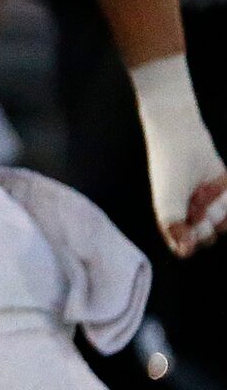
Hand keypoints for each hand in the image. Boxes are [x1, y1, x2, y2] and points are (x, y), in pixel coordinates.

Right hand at [133, 55, 226, 256]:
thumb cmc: (168, 169)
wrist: (181, 137)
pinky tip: (221, 184)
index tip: (191, 227)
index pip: (187, 247)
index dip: (191, 241)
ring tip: (209, 189)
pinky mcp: (224, 191)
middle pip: (209, 236)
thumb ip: (175, 229)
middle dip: (208, 221)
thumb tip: (185, 252)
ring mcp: (210, 203)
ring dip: (221, 207)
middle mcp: (192, 216)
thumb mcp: (167, 203)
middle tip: (199, 202)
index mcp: (173, 222)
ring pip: (225, 222)